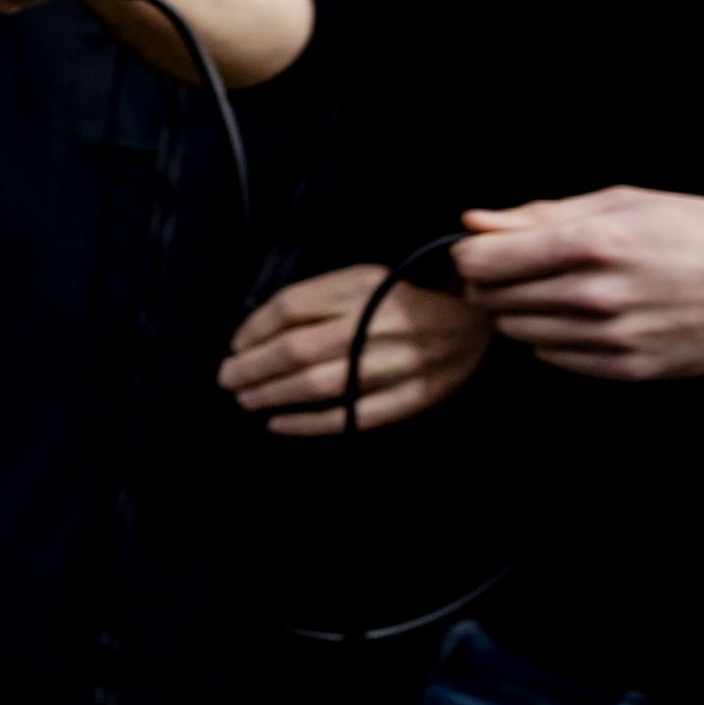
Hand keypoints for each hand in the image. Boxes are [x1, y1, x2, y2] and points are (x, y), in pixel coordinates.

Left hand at [223, 262, 492, 434]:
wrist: (476, 321)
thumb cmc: (402, 301)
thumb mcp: (362, 280)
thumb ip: (314, 300)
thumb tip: (253, 333)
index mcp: (362, 287)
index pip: (290, 308)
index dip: (252, 330)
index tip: (235, 346)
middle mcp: (376, 323)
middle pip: (296, 349)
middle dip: (251, 368)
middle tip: (227, 378)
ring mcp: (394, 363)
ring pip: (317, 384)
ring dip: (271, 395)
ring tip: (246, 399)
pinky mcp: (410, 397)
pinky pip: (350, 416)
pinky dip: (307, 423)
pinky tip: (278, 423)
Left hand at [452, 190, 703, 384]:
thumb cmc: (700, 233)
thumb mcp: (625, 203)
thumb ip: (542, 214)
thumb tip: (475, 222)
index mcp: (592, 243)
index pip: (481, 262)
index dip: (470, 255)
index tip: (484, 251)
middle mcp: (596, 294)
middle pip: (492, 299)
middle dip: (491, 284)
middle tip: (522, 270)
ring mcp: (611, 337)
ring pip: (517, 331)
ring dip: (523, 312)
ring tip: (562, 291)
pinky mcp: (626, 369)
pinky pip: (553, 357)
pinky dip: (555, 338)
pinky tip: (587, 318)